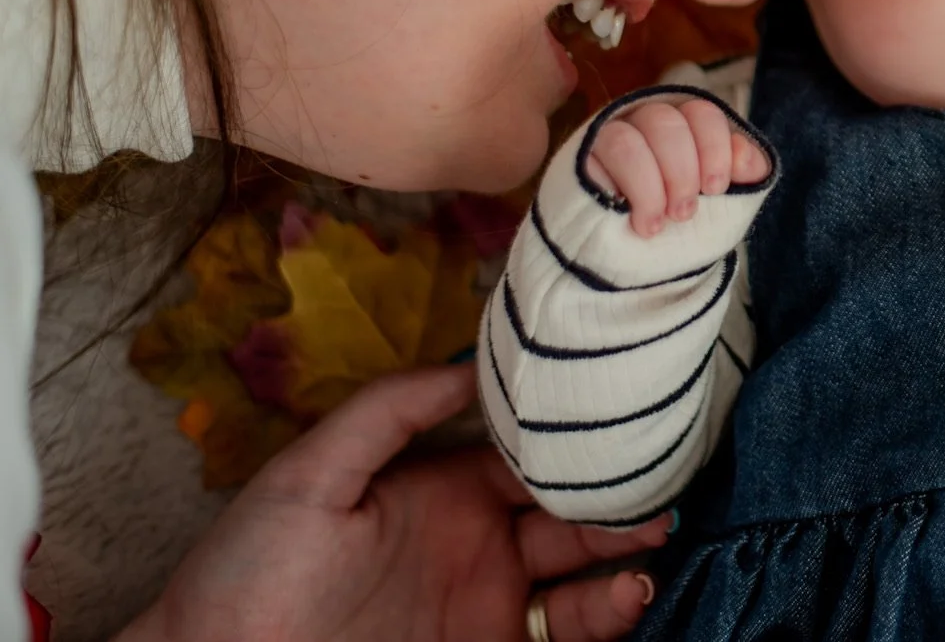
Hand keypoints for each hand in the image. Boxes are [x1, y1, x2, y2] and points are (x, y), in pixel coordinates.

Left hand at [118, 366, 666, 641]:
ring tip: (656, 532)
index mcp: (442, 487)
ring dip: (627, 549)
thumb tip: (473, 363)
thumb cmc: (247, 574)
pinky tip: (628, 590)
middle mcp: (479, 541)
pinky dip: (610, 612)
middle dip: (621, 487)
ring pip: (583, 570)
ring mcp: (489, 603)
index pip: (528, 449)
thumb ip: (388, 411)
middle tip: (664, 474)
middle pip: (572, 505)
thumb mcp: (307, 475)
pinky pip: (567, 635)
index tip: (624, 408)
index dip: (575, 431)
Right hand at [587, 97, 770, 236]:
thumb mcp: (719, 201)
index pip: (702, 113)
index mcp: (685, 125)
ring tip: (660, 223)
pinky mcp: (584, 156)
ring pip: (630, 137)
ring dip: (652, 184)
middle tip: (685, 213)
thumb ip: (740, 175)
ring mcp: (611, 135)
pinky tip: (640, 220)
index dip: (715, 148)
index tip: (715, 188)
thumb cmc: (677, 222)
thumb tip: (750, 162)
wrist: (627, 263)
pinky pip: (606, 153)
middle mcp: (646, 122)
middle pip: (666, 121)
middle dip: (682, 171)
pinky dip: (632, 189)